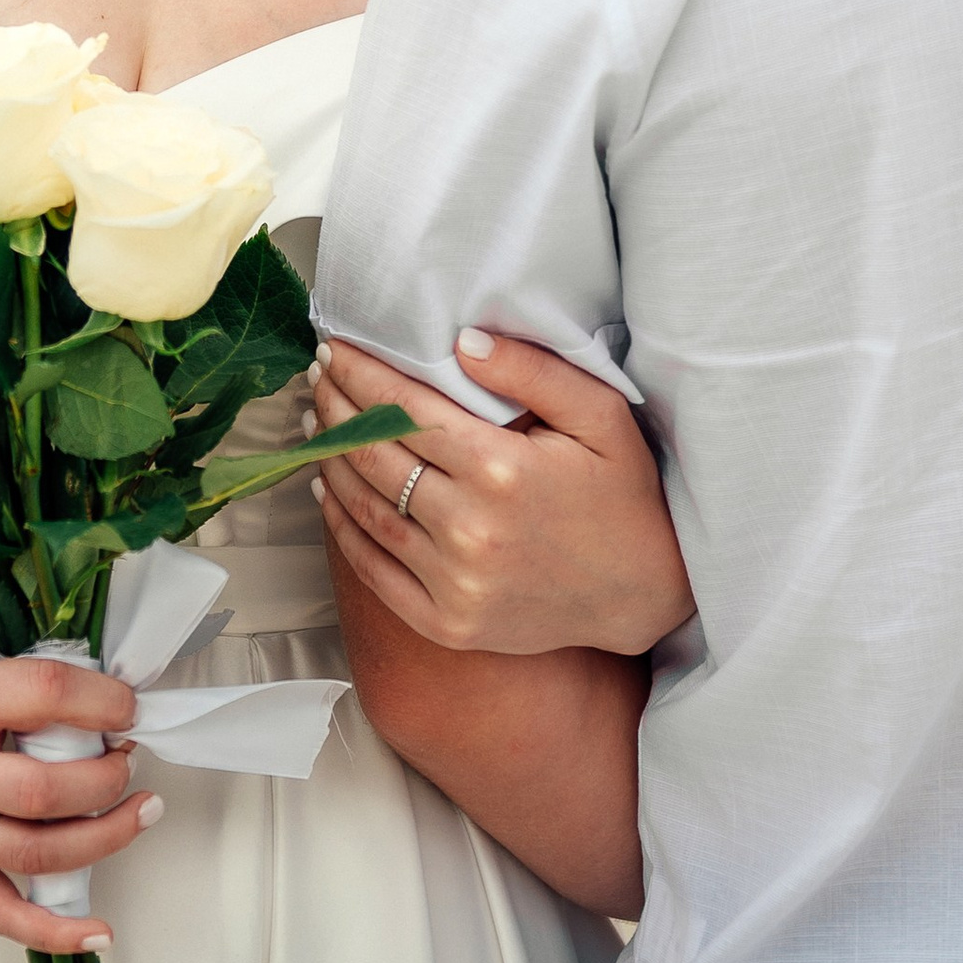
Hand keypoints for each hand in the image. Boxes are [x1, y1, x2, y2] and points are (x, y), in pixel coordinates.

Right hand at [0, 627, 156, 954]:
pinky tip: (97, 935)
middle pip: (39, 791)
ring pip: (29, 852)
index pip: (43, 696)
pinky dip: (50, 930)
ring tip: (141, 813)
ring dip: (101, 839)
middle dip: (104, 780)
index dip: (101, 702)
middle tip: (131, 761)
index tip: (131, 707)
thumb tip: (113, 700)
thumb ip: (31, 677)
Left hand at [313, 333, 692, 658]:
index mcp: (501, 470)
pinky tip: (328, 492)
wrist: (645, 593)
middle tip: (317, 378)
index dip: (361, 376)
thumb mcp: (601, 416)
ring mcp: (455, 584)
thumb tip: (463, 339)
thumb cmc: (624, 495)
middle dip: (337, 409)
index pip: (405, 410)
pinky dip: (342, 529)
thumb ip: (532, 372)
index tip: (333, 350)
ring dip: (330, 461)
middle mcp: (469, 529)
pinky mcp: (449, 624)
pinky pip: (375, 572)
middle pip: (375, 456)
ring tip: (317, 424)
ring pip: (366, 511)